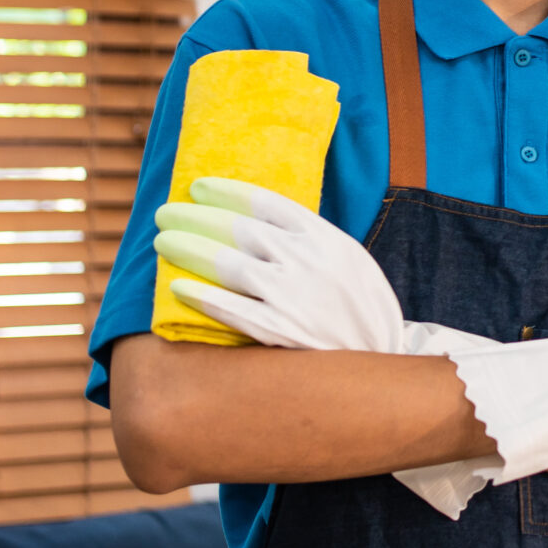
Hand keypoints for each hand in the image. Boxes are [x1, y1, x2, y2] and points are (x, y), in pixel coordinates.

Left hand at [155, 177, 406, 353]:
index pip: (266, 203)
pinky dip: (202, 296)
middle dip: (196, 217)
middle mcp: (309, 262)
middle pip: (239, 230)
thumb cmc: (360, 306)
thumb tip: (256, 221)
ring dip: (189, 249)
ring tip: (163, 242)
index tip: (198, 188)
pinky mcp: (282, 332)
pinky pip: (231, 309)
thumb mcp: (349, 260)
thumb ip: (309, 241)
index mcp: (327, 237)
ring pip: (229, 265)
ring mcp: (294, 297)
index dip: (227, 192)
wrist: (383, 359)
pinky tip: (178, 286)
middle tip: (166, 212)